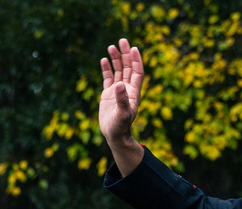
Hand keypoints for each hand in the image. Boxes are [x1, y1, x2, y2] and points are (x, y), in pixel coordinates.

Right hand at [99, 38, 145, 173]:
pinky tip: (104, 60)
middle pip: (128, 67)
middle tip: (122, 40)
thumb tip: (119, 84)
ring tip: (111, 46)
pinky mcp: (108, 95)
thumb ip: (122, 99)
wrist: (114, 135)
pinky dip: (107, 69)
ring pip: (118, 71)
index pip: (137, 72)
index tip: (133, 48)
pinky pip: (108, 78)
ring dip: (116, 59)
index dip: (136, 60)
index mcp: (133, 92)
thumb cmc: (121, 126)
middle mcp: (127, 89)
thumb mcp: (122, 114)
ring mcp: (118, 91)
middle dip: (125, 54)